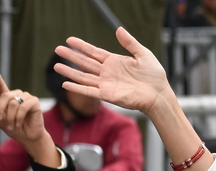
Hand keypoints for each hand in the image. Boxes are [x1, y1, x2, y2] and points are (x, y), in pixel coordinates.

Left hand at [0, 70, 59, 167]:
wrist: (29, 137)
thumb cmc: (16, 129)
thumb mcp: (2, 124)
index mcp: (8, 98)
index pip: (1, 86)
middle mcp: (17, 95)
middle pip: (5, 96)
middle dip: (0, 108)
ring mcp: (26, 97)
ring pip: (13, 103)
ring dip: (11, 117)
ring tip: (11, 126)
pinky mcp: (34, 102)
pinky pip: (23, 107)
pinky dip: (19, 117)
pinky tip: (18, 124)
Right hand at [55, 28, 170, 115]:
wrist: (159, 94)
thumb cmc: (154, 76)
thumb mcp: (143, 54)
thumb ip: (129, 42)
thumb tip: (118, 29)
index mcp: (114, 62)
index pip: (93, 52)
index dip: (81, 46)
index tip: (69, 39)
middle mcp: (108, 73)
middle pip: (85, 63)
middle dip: (71, 56)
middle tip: (57, 49)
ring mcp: (106, 84)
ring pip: (83, 77)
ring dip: (70, 72)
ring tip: (56, 66)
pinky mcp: (108, 95)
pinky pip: (89, 91)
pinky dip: (77, 88)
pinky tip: (66, 84)